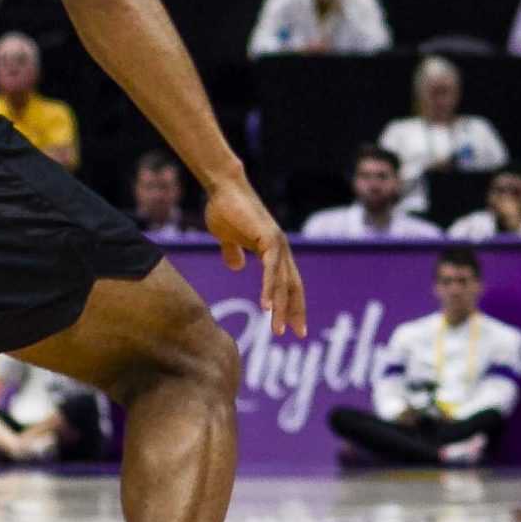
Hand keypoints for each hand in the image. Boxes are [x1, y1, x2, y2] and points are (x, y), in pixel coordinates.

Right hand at [205, 179, 306, 335]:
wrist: (223, 187)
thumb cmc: (225, 209)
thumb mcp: (228, 237)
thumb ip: (233, 251)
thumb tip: (236, 267)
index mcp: (274, 251)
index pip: (289, 283)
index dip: (292, 304)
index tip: (293, 326)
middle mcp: (281, 249)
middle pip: (293, 286)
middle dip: (296, 311)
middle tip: (297, 334)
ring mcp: (277, 243)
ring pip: (283, 282)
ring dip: (282, 307)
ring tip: (279, 330)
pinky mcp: (268, 238)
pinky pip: (271, 269)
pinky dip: (270, 288)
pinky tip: (267, 306)